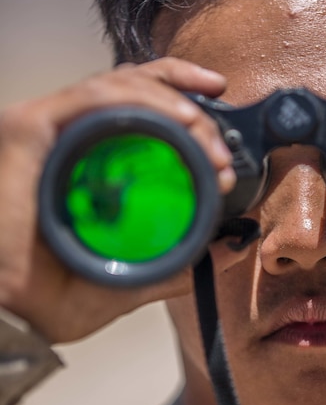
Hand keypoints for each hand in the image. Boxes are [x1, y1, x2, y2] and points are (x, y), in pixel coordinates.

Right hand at [0, 58, 233, 342]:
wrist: (11, 317)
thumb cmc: (48, 299)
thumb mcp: (130, 280)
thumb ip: (177, 262)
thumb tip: (226, 248)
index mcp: (82, 159)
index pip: (132, 105)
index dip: (179, 95)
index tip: (221, 120)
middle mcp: (63, 137)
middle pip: (134, 88)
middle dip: (191, 108)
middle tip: (222, 152)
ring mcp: (45, 128)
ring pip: (120, 87)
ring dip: (175, 105)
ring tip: (207, 138)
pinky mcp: (29, 127)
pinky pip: (92, 96)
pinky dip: (141, 100)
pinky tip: (180, 118)